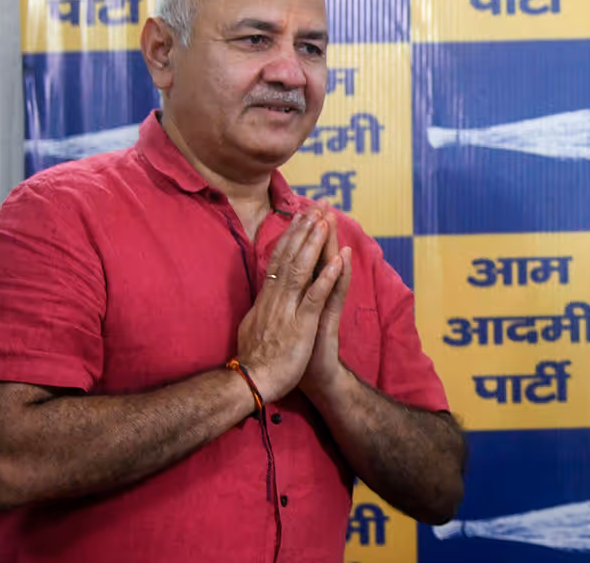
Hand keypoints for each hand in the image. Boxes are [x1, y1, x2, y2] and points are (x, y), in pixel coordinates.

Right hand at [236, 205, 344, 402]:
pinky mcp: (301, 324)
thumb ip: (261, 306)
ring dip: (315, 244)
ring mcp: (288, 309)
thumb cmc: (255, 359)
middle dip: (305, 229)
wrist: (251, 384)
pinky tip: (339, 260)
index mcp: (266, 297)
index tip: (302, 216)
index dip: (292, 236)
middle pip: (290, 256)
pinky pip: (315, 297)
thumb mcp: (253, 325)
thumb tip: (263, 292)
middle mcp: (275, 297)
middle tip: (317, 205)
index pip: (279, 258)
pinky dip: (327, 277)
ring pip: (302, 269)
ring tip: (326, 220)